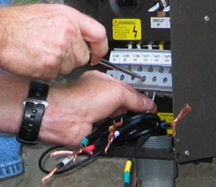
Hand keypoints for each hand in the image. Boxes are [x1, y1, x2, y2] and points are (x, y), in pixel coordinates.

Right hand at [0, 4, 107, 77]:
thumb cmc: (16, 22)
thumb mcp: (48, 13)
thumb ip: (67, 23)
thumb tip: (79, 35)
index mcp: (70, 16)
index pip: (98, 33)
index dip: (101, 47)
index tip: (98, 54)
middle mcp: (68, 32)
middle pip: (82, 56)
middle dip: (71, 59)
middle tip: (52, 52)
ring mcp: (60, 49)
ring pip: (69, 68)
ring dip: (57, 66)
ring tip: (40, 53)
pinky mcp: (50, 65)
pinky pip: (55, 76)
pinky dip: (45, 72)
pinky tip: (34, 60)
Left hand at [40, 71, 156, 146]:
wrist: (66, 117)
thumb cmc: (82, 97)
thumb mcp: (116, 91)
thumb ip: (134, 98)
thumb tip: (147, 104)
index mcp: (103, 83)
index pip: (127, 89)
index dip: (139, 97)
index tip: (149, 105)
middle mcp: (99, 98)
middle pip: (123, 105)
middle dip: (132, 110)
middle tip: (142, 114)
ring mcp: (97, 114)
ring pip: (118, 120)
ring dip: (123, 122)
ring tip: (126, 121)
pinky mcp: (94, 129)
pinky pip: (110, 132)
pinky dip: (115, 133)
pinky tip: (117, 130)